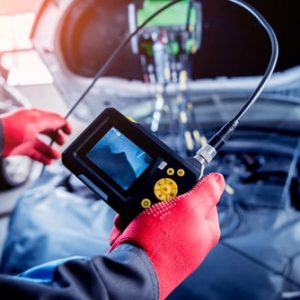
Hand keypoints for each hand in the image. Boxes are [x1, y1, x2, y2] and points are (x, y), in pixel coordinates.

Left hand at [1, 108, 71, 163]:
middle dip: (58, 137)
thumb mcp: (35, 122)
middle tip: (62, 142)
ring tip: (57, 156)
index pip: (53, 119)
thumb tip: (62, 121)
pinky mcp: (22, 148)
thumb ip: (51, 121)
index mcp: (36, 116)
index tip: (69, 132)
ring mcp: (26, 137)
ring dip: (52, 150)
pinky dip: (43, 158)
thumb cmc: (11, 128)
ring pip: (43, 144)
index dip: (63, 125)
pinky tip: (49, 161)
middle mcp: (32, 126)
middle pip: (49, 131)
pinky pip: (36, 153)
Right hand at [110, 173, 224, 299]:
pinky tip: (128, 227)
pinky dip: (132, 224)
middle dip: (158, 199)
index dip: (188, 186)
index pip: (204, 198)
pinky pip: (142, 227)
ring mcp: (170, 243)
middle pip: (175, 204)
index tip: (174, 184)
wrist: (132, 271)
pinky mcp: (152, 247)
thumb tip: (219, 179)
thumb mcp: (188, 208)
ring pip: (155, 214)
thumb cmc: (162, 244)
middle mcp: (189, 237)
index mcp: (205, 229)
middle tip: (150, 200)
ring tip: (135, 216)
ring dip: (141, 210)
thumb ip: (206, 192)